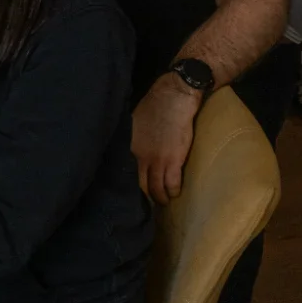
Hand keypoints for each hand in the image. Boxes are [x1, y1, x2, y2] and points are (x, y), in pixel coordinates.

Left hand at [131, 74, 201, 202]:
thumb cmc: (153, 106)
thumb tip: (129, 147)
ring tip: (163, 201)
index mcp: (130, 148)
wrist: (173, 99)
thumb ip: (131, 139)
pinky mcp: (174, 160)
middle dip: (144, 196)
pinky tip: (175, 193)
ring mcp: (157, 160)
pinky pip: (172, 183)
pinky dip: (174, 190)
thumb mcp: (133, 124)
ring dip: (160, 197)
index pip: (126, 172)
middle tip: (148, 203)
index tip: (133, 190)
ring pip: (156, 188)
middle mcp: (141, 158)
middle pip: (140, 185)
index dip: (130, 183)